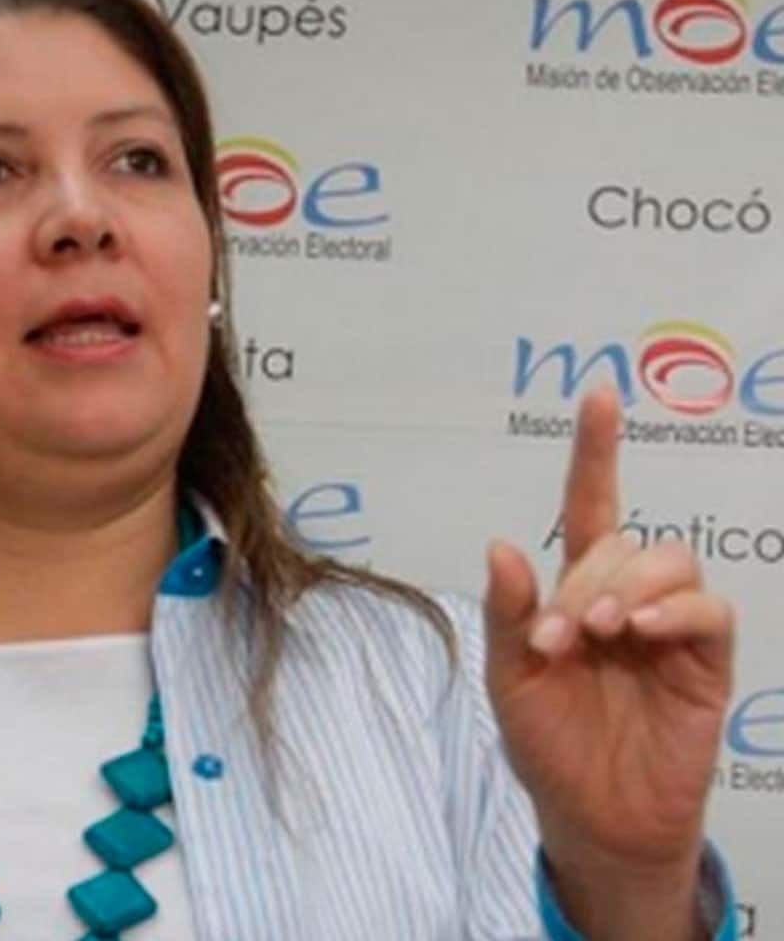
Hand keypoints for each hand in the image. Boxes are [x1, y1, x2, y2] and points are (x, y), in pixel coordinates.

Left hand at [483, 387, 733, 933]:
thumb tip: (502, 544)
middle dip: (582, 580)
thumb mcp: (510, 678)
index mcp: (575, 591)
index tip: (598, 396)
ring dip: (626, 586)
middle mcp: (625, 596)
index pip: (590, 507)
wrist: (591, 815)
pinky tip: (639, 632)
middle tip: (555, 638)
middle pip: (619, 542)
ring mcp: (669, 627)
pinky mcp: (705, 662)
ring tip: (596, 632)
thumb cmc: (548, 742)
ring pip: (669, 561)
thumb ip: (509, 614)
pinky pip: (709, 611)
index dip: (595, 453)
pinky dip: (676, 610)